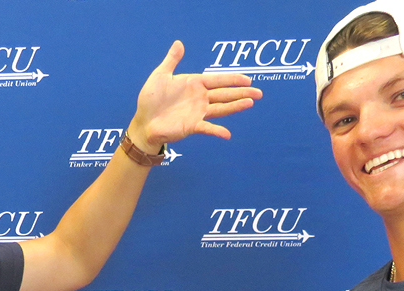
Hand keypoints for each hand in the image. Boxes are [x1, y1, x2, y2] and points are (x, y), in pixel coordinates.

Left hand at [131, 40, 261, 150]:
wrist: (143, 121)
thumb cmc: (151, 99)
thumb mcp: (160, 75)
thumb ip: (172, 60)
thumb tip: (179, 43)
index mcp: (194, 84)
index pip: (217, 80)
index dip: (232, 79)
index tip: (248, 79)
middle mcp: (199, 98)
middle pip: (224, 94)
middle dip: (242, 93)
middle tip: (259, 93)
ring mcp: (198, 113)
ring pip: (221, 108)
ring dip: (235, 106)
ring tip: (250, 103)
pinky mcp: (192, 126)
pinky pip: (207, 128)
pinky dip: (217, 131)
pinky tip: (227, 134)